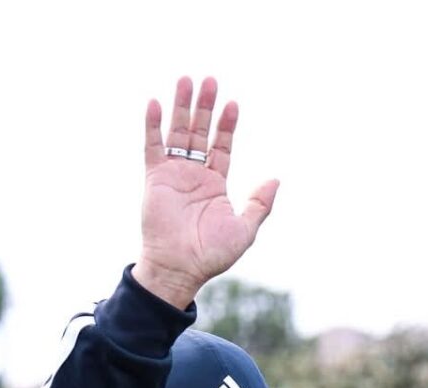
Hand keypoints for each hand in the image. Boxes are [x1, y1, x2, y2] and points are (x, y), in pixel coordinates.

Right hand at [131, 76, 277, 310]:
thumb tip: (275, 180)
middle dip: (205, 107)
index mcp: (214, 184)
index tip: (233, 104)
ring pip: (177, 132)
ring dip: (181, 107)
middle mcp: (193, 175)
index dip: (227, 125)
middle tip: (209, 80)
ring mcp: (173, 174)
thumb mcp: (244, 229)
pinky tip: (155, 103)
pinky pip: (152, 146)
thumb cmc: (211, 254)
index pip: (221, 146)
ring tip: (186, 80)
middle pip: (200, 132)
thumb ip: (259, 204)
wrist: (180, 268)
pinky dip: (153, 125)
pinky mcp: (155, 178)